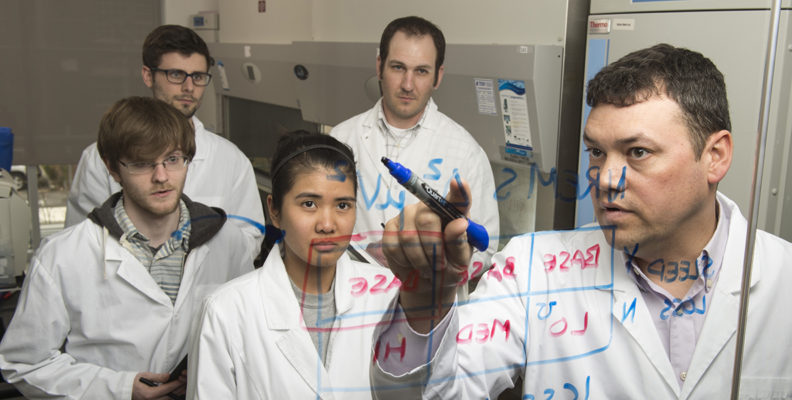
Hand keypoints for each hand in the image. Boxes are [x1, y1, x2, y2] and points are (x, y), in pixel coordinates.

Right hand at [132, 372, 184, 399]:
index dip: (176, 383)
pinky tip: (177, 390)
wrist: (127, 390)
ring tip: (184, 384)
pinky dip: (173, 395)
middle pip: (171, 396)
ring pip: (170, 399)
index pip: (167, 389)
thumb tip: (169, 376)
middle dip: (180, 387)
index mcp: (149, 394)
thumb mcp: (144, 376)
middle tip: (186, 379)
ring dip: (178, 392)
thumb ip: (158, 377)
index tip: (182, 377)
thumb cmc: (135, 382)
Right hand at [382, 178, 472, 332]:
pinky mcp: (391, 226)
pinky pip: (393, 245)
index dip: (459, 191)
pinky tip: (411, 264)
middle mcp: (429, 207)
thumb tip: (460, 223)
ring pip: (409, 236)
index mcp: (453, 213)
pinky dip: (404, 261)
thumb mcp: (460, 261)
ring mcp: (407, 214)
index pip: (457, 199)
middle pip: (426, 219)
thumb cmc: (447, 267)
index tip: (460, 183)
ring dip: (419, 260)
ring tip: (427, 268)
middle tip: (439, 266)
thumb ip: (460, 242)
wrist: (428, 282)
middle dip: (433, 248)